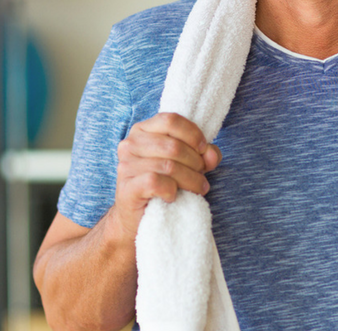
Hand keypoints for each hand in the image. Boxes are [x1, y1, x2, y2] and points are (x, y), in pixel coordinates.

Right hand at [111, 112, 221, 240]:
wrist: (138, 216)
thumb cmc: (164, 184)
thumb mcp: (187, 163)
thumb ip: (203, 154)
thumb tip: (211, 155)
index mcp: (143, 130)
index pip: (171, 120)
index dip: (193, 134)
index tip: (203, 150)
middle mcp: (130, 144)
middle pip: (173, 146)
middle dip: (195, 162)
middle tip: (201, 175)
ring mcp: (126, 165)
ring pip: (168, 166)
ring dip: (190, 179)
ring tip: (197, 188)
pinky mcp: (127, 187)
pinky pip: (156, 182)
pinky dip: (171, 190)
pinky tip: (172, 196)